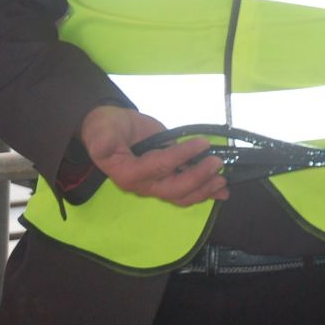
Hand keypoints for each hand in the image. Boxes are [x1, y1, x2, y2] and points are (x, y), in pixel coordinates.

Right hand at [79, 105, 228, 206]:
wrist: (112, 129)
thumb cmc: (106, 128)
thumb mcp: (101, 131)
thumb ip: (103, 140)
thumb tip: (102, 146)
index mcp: (128, 173)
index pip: (159, 167)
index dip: (181, 156)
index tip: (201, 143)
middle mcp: (144, 184)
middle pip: (174, 189)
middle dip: (198, 177)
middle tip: (217, 163)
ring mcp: (157, 184)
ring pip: (183, 195)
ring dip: (205, 189)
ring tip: (223, 180)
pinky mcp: (168, 178)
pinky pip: (187, 191)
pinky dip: (206, 192)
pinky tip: (222, 193)